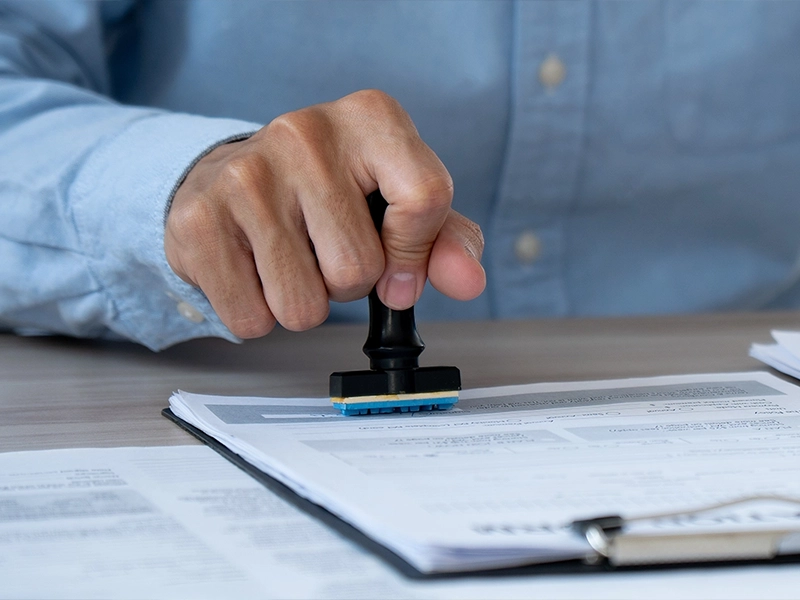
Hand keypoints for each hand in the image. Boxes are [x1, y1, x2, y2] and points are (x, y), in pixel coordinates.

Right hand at [164, 90, 484, 337]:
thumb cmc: (328, 192)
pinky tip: (253, 267)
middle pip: (357, 268)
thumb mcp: (397, 201)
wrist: (230, 175)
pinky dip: (259, 312)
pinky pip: (252, 318)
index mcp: (370, 118)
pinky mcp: (199, 219)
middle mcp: (305, 133)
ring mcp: (246, 174)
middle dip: (348, 282)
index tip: (397, 268)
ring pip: (304, 305)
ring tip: (289, 256)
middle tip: (324, 248)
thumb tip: (469, 282)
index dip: (413, 254)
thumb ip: (444, 240)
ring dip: (304, 301)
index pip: (425, 199)